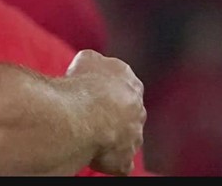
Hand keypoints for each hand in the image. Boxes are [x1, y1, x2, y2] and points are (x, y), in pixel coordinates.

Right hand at [66, 50, 145, 175]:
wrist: (83, 115)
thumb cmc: (83, 85)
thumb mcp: (88, 58)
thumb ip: (96, 62)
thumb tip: (94, 64)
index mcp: (132, 85)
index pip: (125, 88)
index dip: (106, 91)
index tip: (90, 92)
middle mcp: (139, 112)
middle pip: (127, 114)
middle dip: (111, 115)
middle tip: (87, 114)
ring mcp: (134, 138)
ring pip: (124, 139)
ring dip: (109, 137)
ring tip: (85, 133)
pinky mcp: (125, 161)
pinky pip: (117, 163)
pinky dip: (107, 160)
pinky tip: (92, 152)